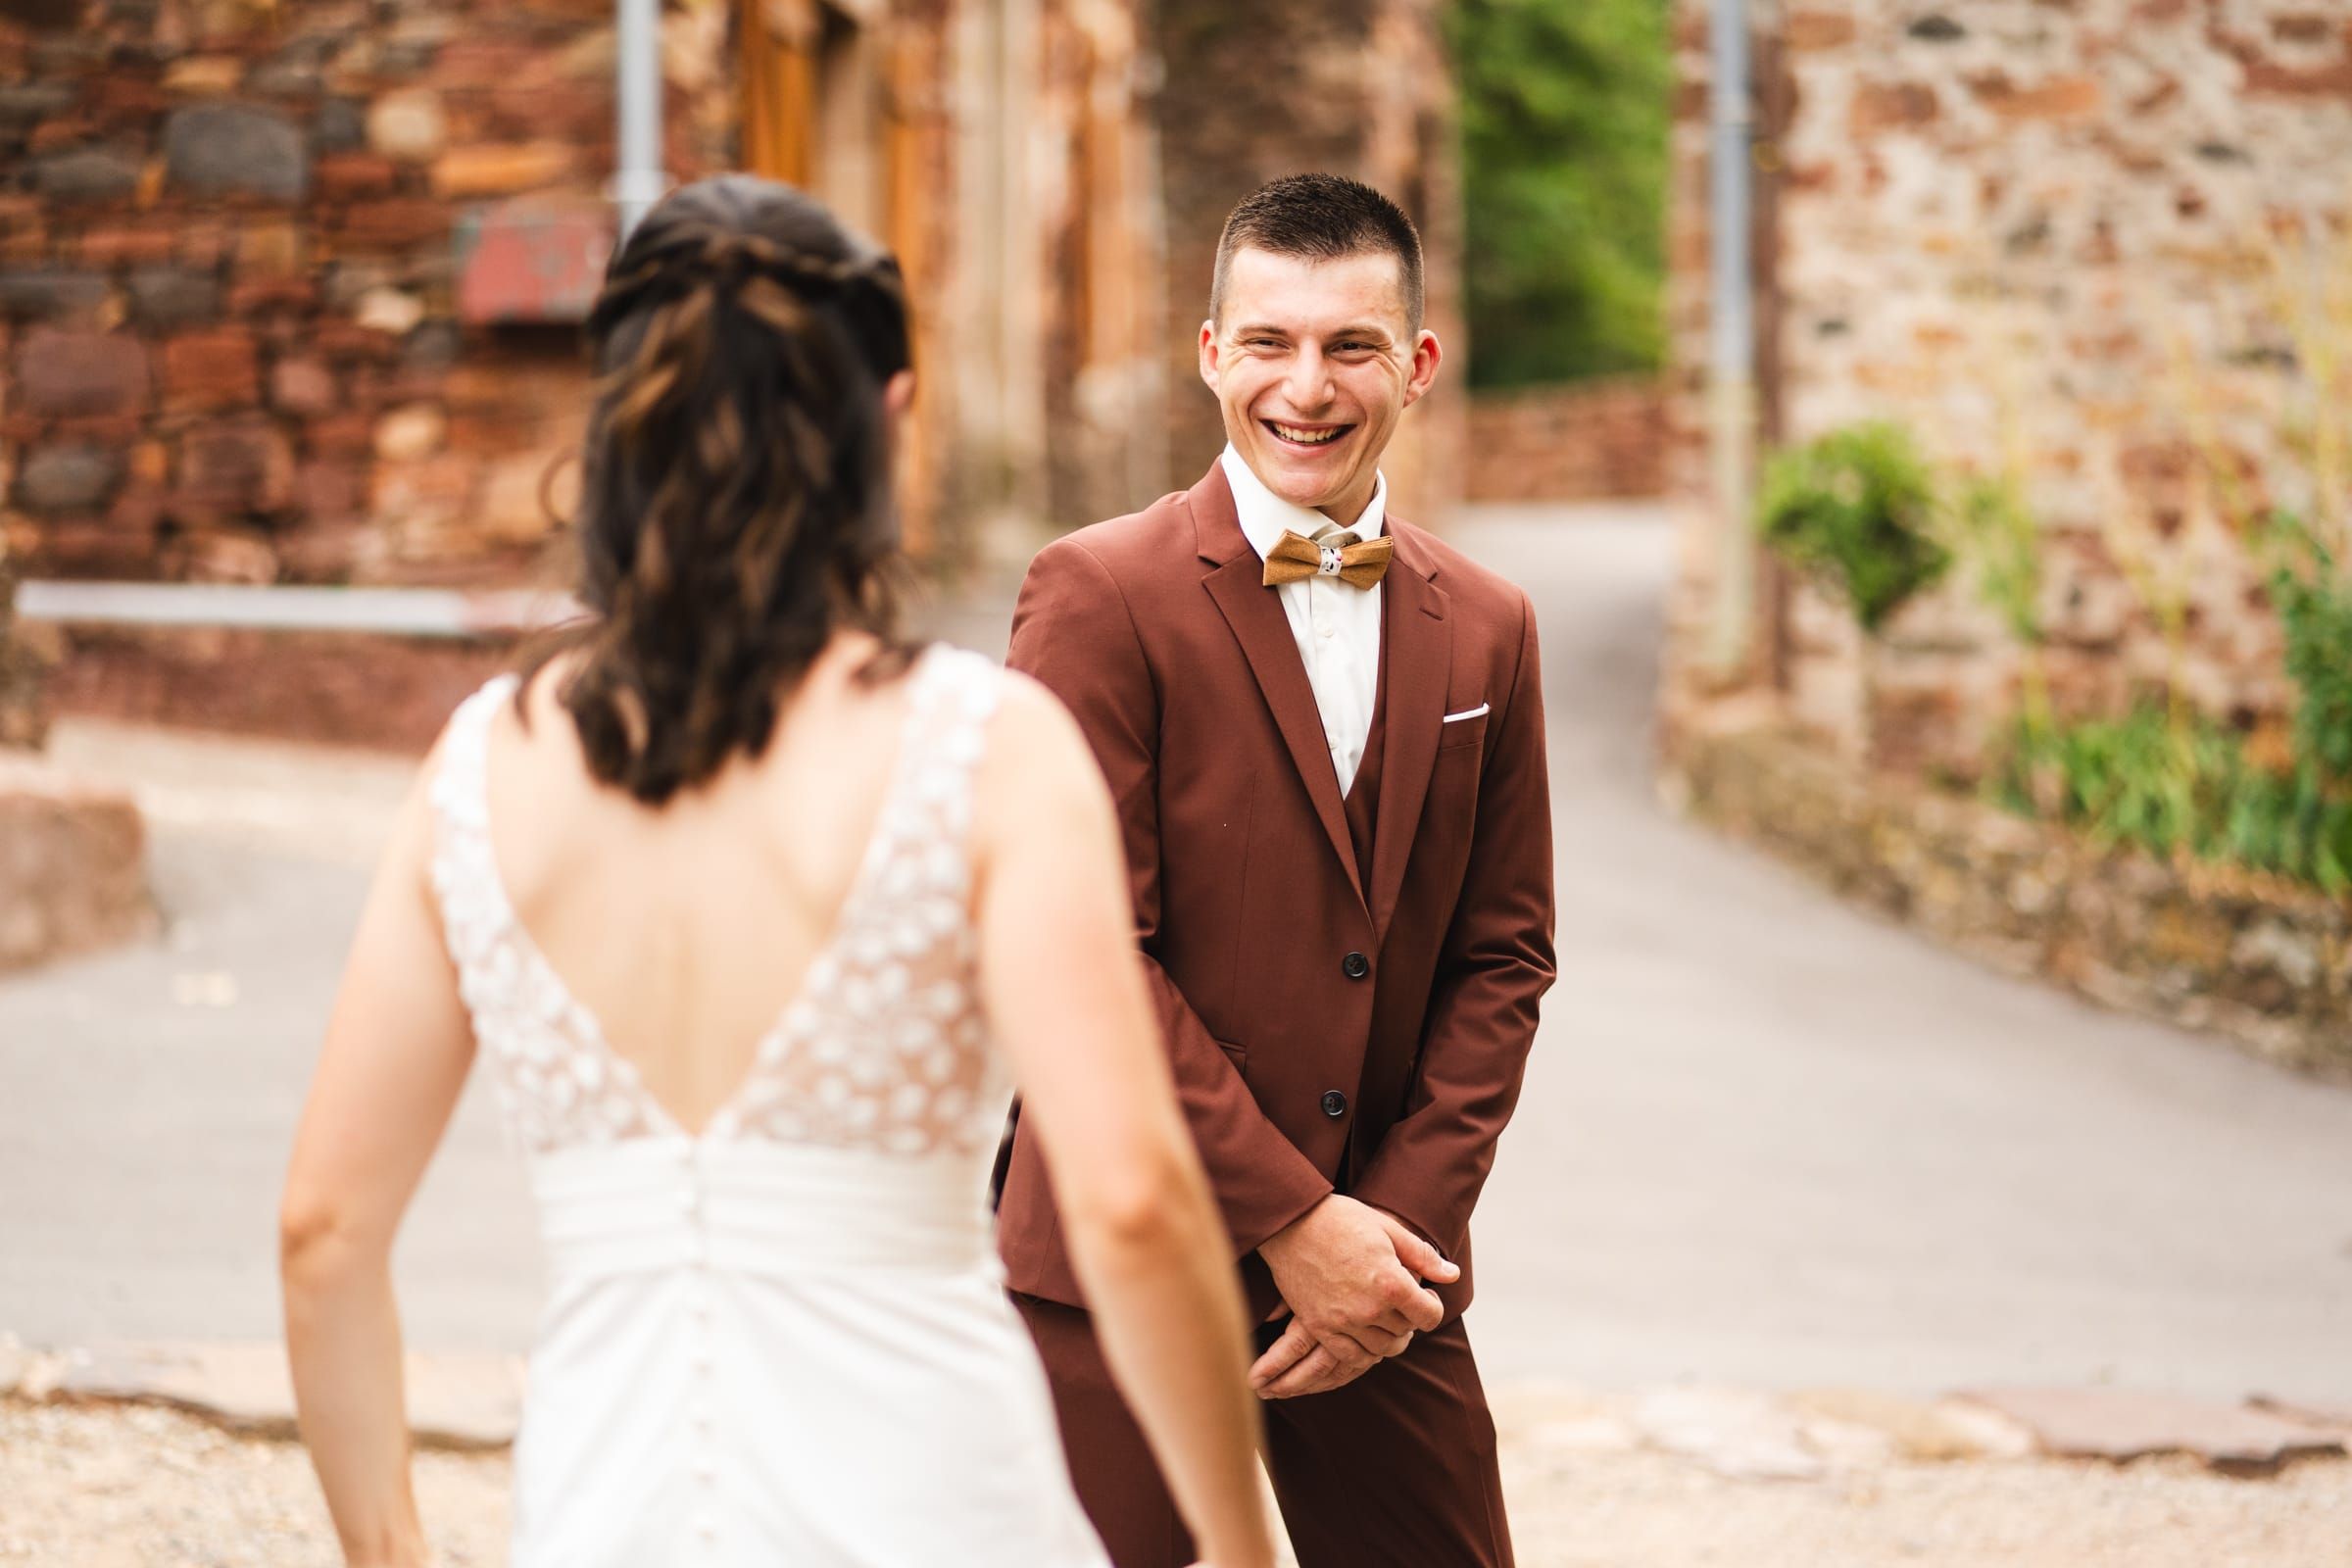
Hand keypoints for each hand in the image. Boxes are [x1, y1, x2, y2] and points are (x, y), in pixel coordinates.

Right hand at [1250, 1195, 1455, 1398]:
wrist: (1290, 1223)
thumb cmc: (1342, 1220)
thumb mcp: (1388, 1229)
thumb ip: (1423, 1257)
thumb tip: (1452, 1275)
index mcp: (1391, 1283)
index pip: (1429, 1316)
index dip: (1433, 1306)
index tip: (1425, 1296)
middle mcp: (1370, 1309)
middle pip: (1406, 1332)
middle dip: (1410, 1318)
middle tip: (1402, 1302)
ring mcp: (1342, 1321)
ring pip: (1381, 1348)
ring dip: (1389, 1336)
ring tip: (1384, 1317)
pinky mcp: (1319, 1326)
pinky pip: (1350, 1356)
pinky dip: (1362, 1350)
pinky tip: (1363, 1332)